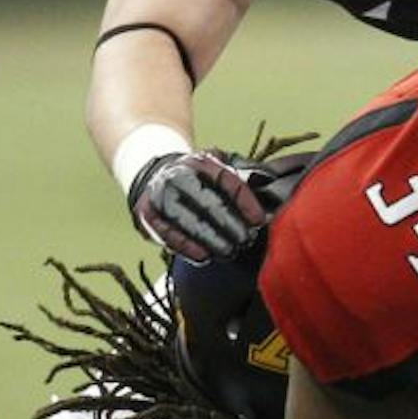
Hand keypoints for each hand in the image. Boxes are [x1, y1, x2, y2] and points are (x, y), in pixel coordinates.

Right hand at [128, 150, 267, 261]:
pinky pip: (167, 233)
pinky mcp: (147, 213)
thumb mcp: (221, 167)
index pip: (226, 180)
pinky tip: (204, 256)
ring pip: (187, 220)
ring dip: (210, 239)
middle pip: (207, 201)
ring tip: (228, 252)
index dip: (244, 202)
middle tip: (245, 241)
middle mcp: (177, 174)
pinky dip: (186, 247)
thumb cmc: (199, 180)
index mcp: (200, 161)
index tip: (258, 221)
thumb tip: (270, 178)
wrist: (156, 178)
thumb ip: (246, 172)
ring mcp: (160, 194)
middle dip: (229, 224)